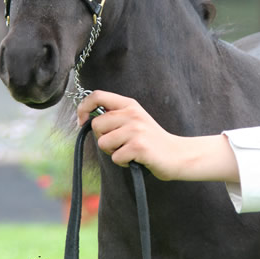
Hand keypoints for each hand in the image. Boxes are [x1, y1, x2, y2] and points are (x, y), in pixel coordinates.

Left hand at [77, 90, 238, 182]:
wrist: (177, 155)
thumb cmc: (151, 140)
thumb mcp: (134, 120)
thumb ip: (114, 116)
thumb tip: (85, 119)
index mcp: (129, 104)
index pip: (97, 95)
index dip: (83, 108)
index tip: (82, 121)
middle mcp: (132, 114)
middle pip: (96, 124)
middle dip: (102, 138)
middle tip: (118, 143)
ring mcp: (136, 130)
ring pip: (103, 143)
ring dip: (113, 152)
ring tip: (129, 151)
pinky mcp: (139, 147)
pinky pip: (115, 157)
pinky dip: (123, 162)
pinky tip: (136, 159)